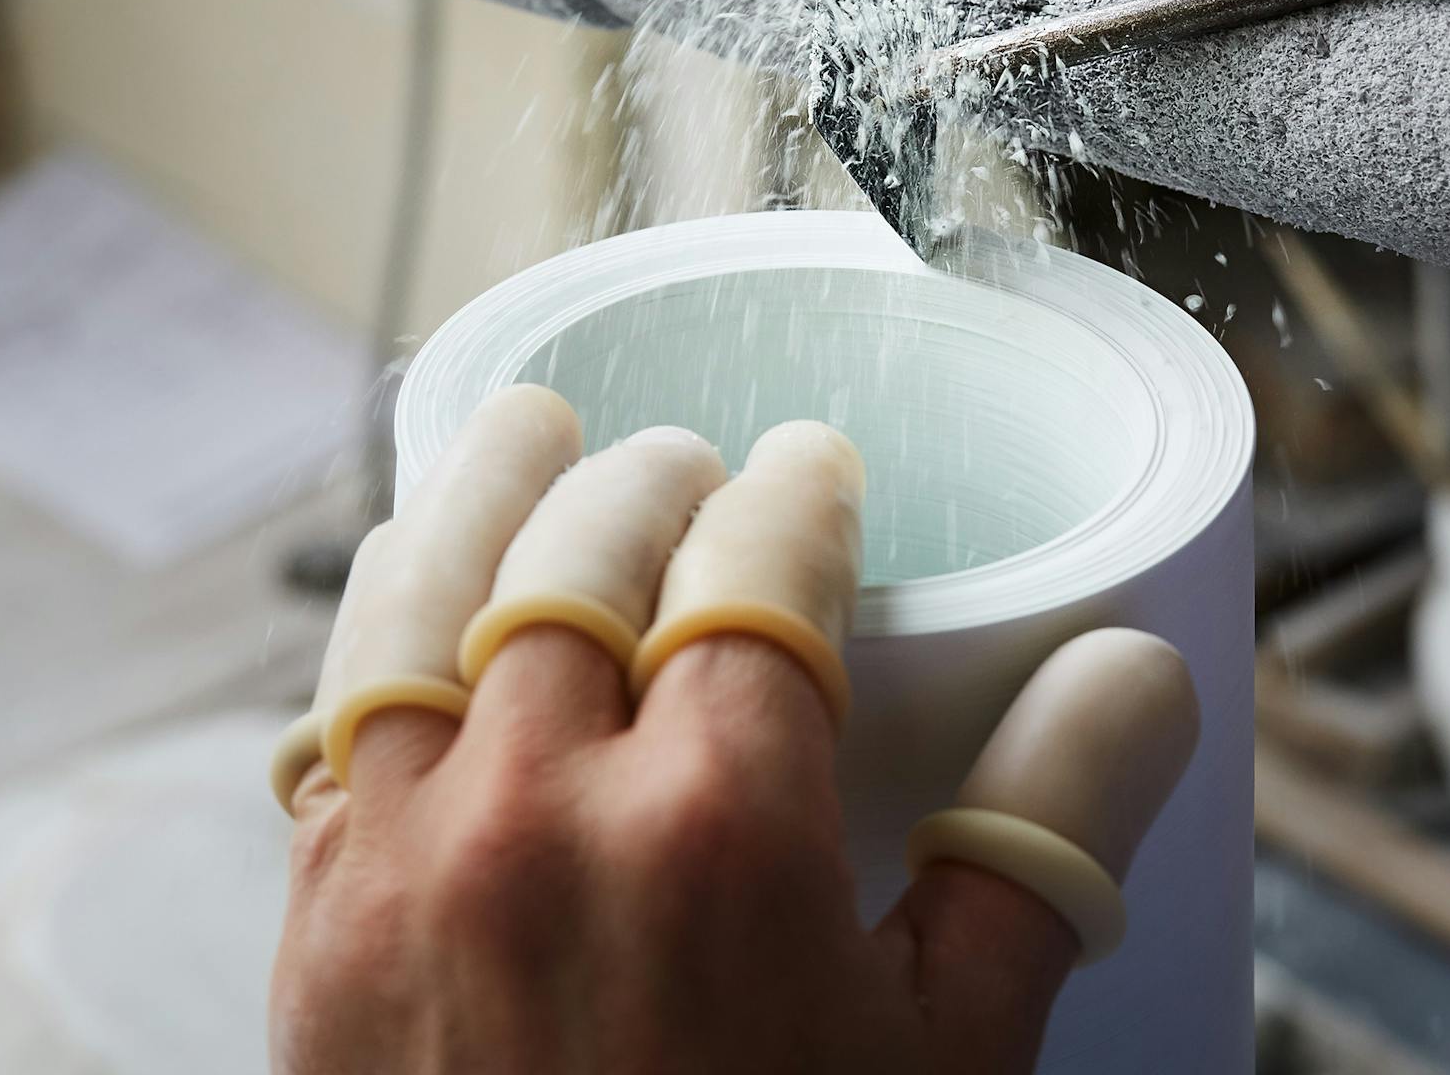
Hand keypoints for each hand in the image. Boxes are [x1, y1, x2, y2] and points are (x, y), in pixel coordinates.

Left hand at [270, 386, 1196, 1074]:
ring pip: (423, 595)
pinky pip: (332, 713)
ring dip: (486, 495)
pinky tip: (417, 598)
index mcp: (718, 827)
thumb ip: (1035, 843)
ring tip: (529, 435)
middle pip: (588, 551)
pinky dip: (384, 621)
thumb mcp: (953, 1052)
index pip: (757, 566)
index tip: (815, 473)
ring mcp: (403, 862)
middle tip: (700, 472)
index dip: (795, 492)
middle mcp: (540, 811)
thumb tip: (1136, 677)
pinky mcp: (313, 928)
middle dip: (658, 482)